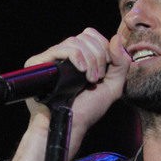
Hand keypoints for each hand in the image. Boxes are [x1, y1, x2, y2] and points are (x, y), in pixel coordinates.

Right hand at [7, 28, 130, 160]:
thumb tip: (116, 37)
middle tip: (97, 78)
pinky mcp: (39, 62)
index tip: (104, 71)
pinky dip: (76, 57)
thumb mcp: (113, 86)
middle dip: (98, 55)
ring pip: (75, 41)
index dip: (103, 48)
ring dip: (90, 60)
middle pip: (85, 36)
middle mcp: (64, 55)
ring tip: (89, 80)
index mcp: (80, 57)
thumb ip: (121, 62)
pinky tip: (82, 71)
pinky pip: (61, 48)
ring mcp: (51, 58)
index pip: (92, 36)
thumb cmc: (88, 110)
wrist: (70, 124)